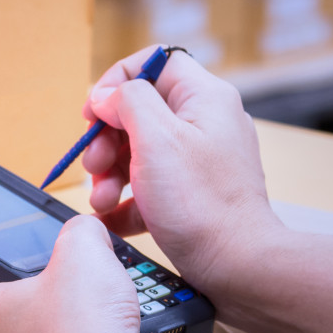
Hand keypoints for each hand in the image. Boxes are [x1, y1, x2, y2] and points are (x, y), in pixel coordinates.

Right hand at [81, 46, 279, 296]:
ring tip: (100, 201)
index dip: (118, 82)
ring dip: (110, 175)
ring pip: (140, 154)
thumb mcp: (156, 139)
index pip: (156, 63)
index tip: (94, 112)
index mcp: (205, 99)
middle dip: (107, 140)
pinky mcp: (194, 198)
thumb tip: (107, 96)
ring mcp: (201, 163)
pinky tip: (109, 220)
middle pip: (141, 112)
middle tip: (94, 166)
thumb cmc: (202, 204)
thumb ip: (128, 102)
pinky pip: (150, 189)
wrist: (238, 268)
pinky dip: (126, 202)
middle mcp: (206, 125)